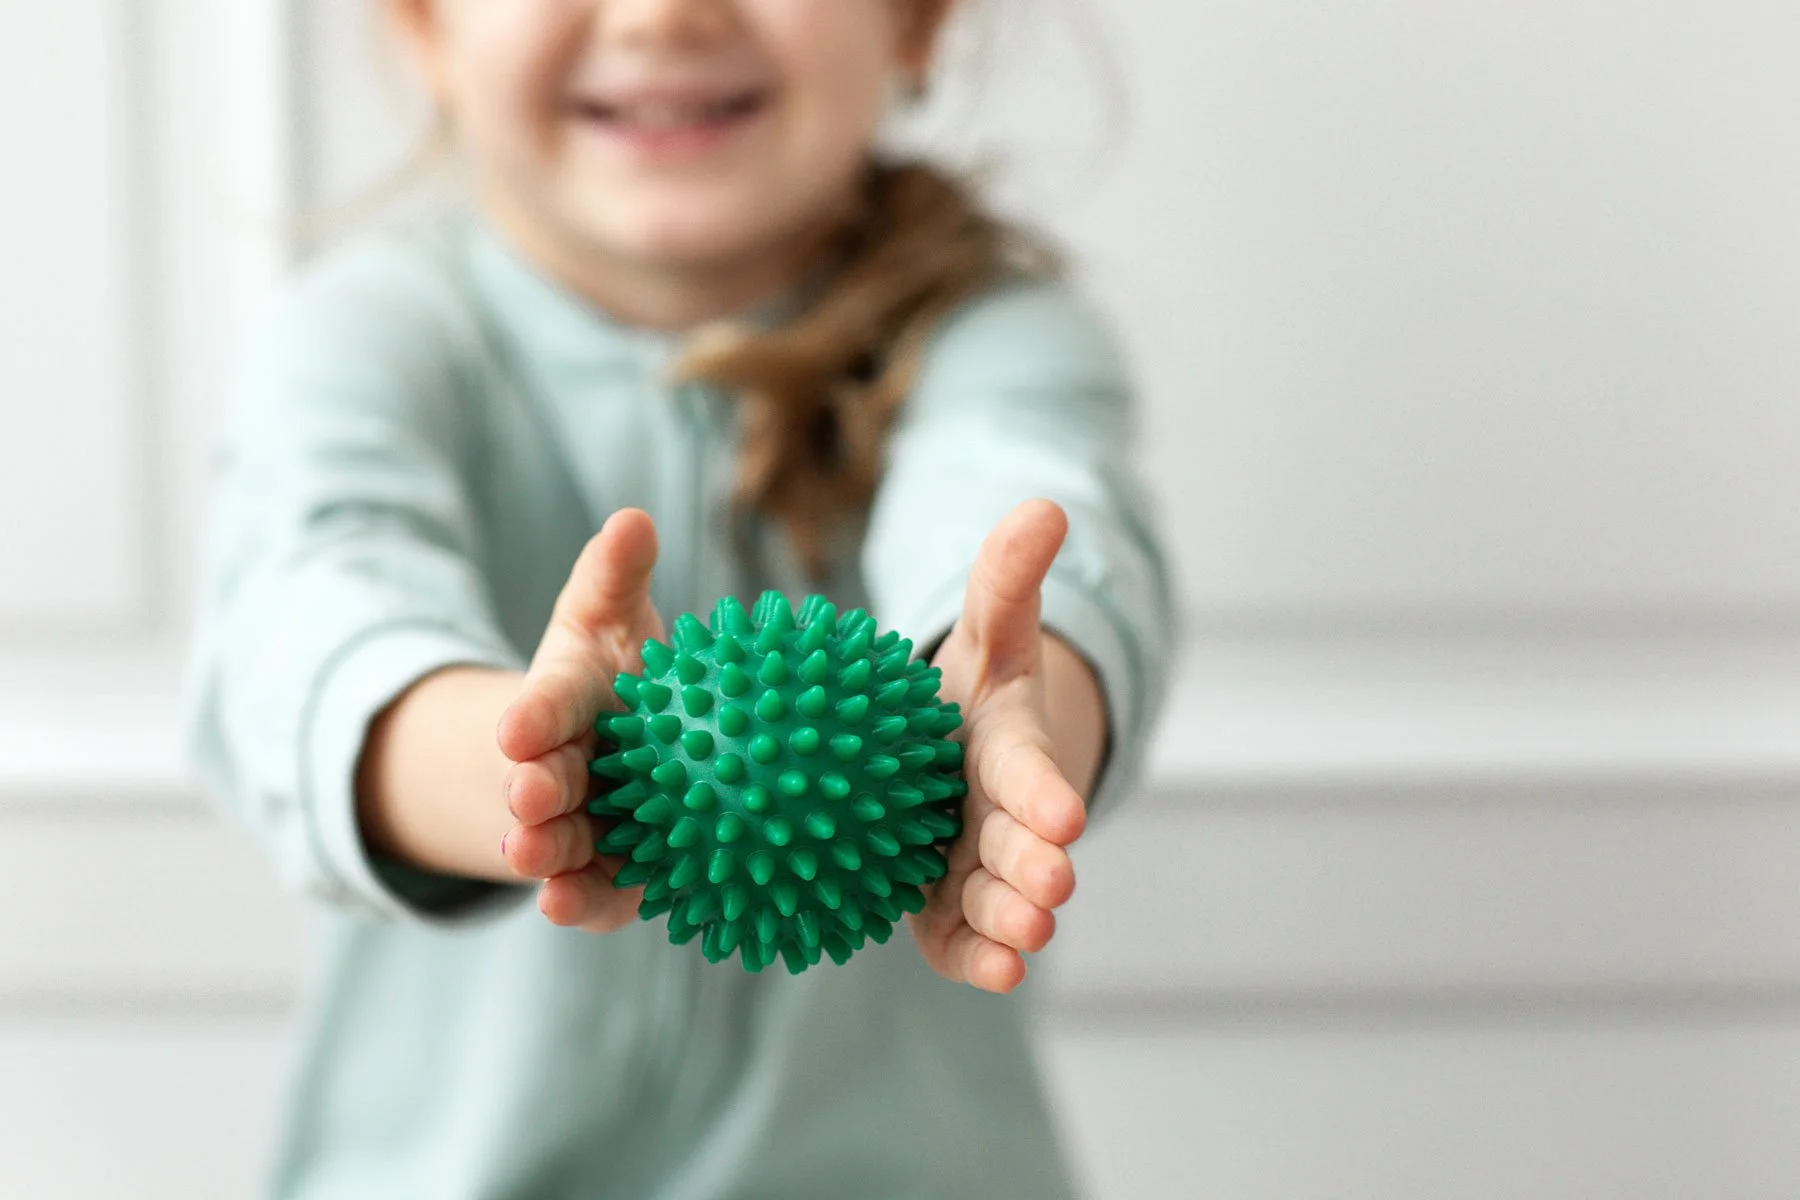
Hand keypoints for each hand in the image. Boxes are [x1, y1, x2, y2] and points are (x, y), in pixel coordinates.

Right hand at [495, 508, 663, 931]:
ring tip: (531, 855)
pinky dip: (575, 903)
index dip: (531, 718)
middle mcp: (560, 772)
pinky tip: (563, 907)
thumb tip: (633, 520)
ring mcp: (580, 828)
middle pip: (543, 783)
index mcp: (562, 705)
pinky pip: (590, 894)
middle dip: (532, 790)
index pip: (544, 708)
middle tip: (526, 792)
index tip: (517, 727)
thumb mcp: (610, 620)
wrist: (627, 755)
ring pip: (556, 845)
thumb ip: (615, 576)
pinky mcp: (608, 877)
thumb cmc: (621, 674)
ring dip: (543, 851)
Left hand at [910, 500, 1093, 992]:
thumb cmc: (964, 692)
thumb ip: (1008, 578)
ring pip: (993, 900)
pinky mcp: (939, 908)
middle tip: (1052, 888)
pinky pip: (956, 938)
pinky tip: (996, 973)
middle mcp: (998, 817)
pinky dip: (976, 957)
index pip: (1030, 772)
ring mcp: (971, 868)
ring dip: (1011, 920)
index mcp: (1009, 751)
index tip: (1065, 811)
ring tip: (1027, 940)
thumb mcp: (987, 630)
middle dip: (1036, 867)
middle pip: (1018, 846)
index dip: (1046, 792)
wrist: (942, 758)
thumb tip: (1045, 507)